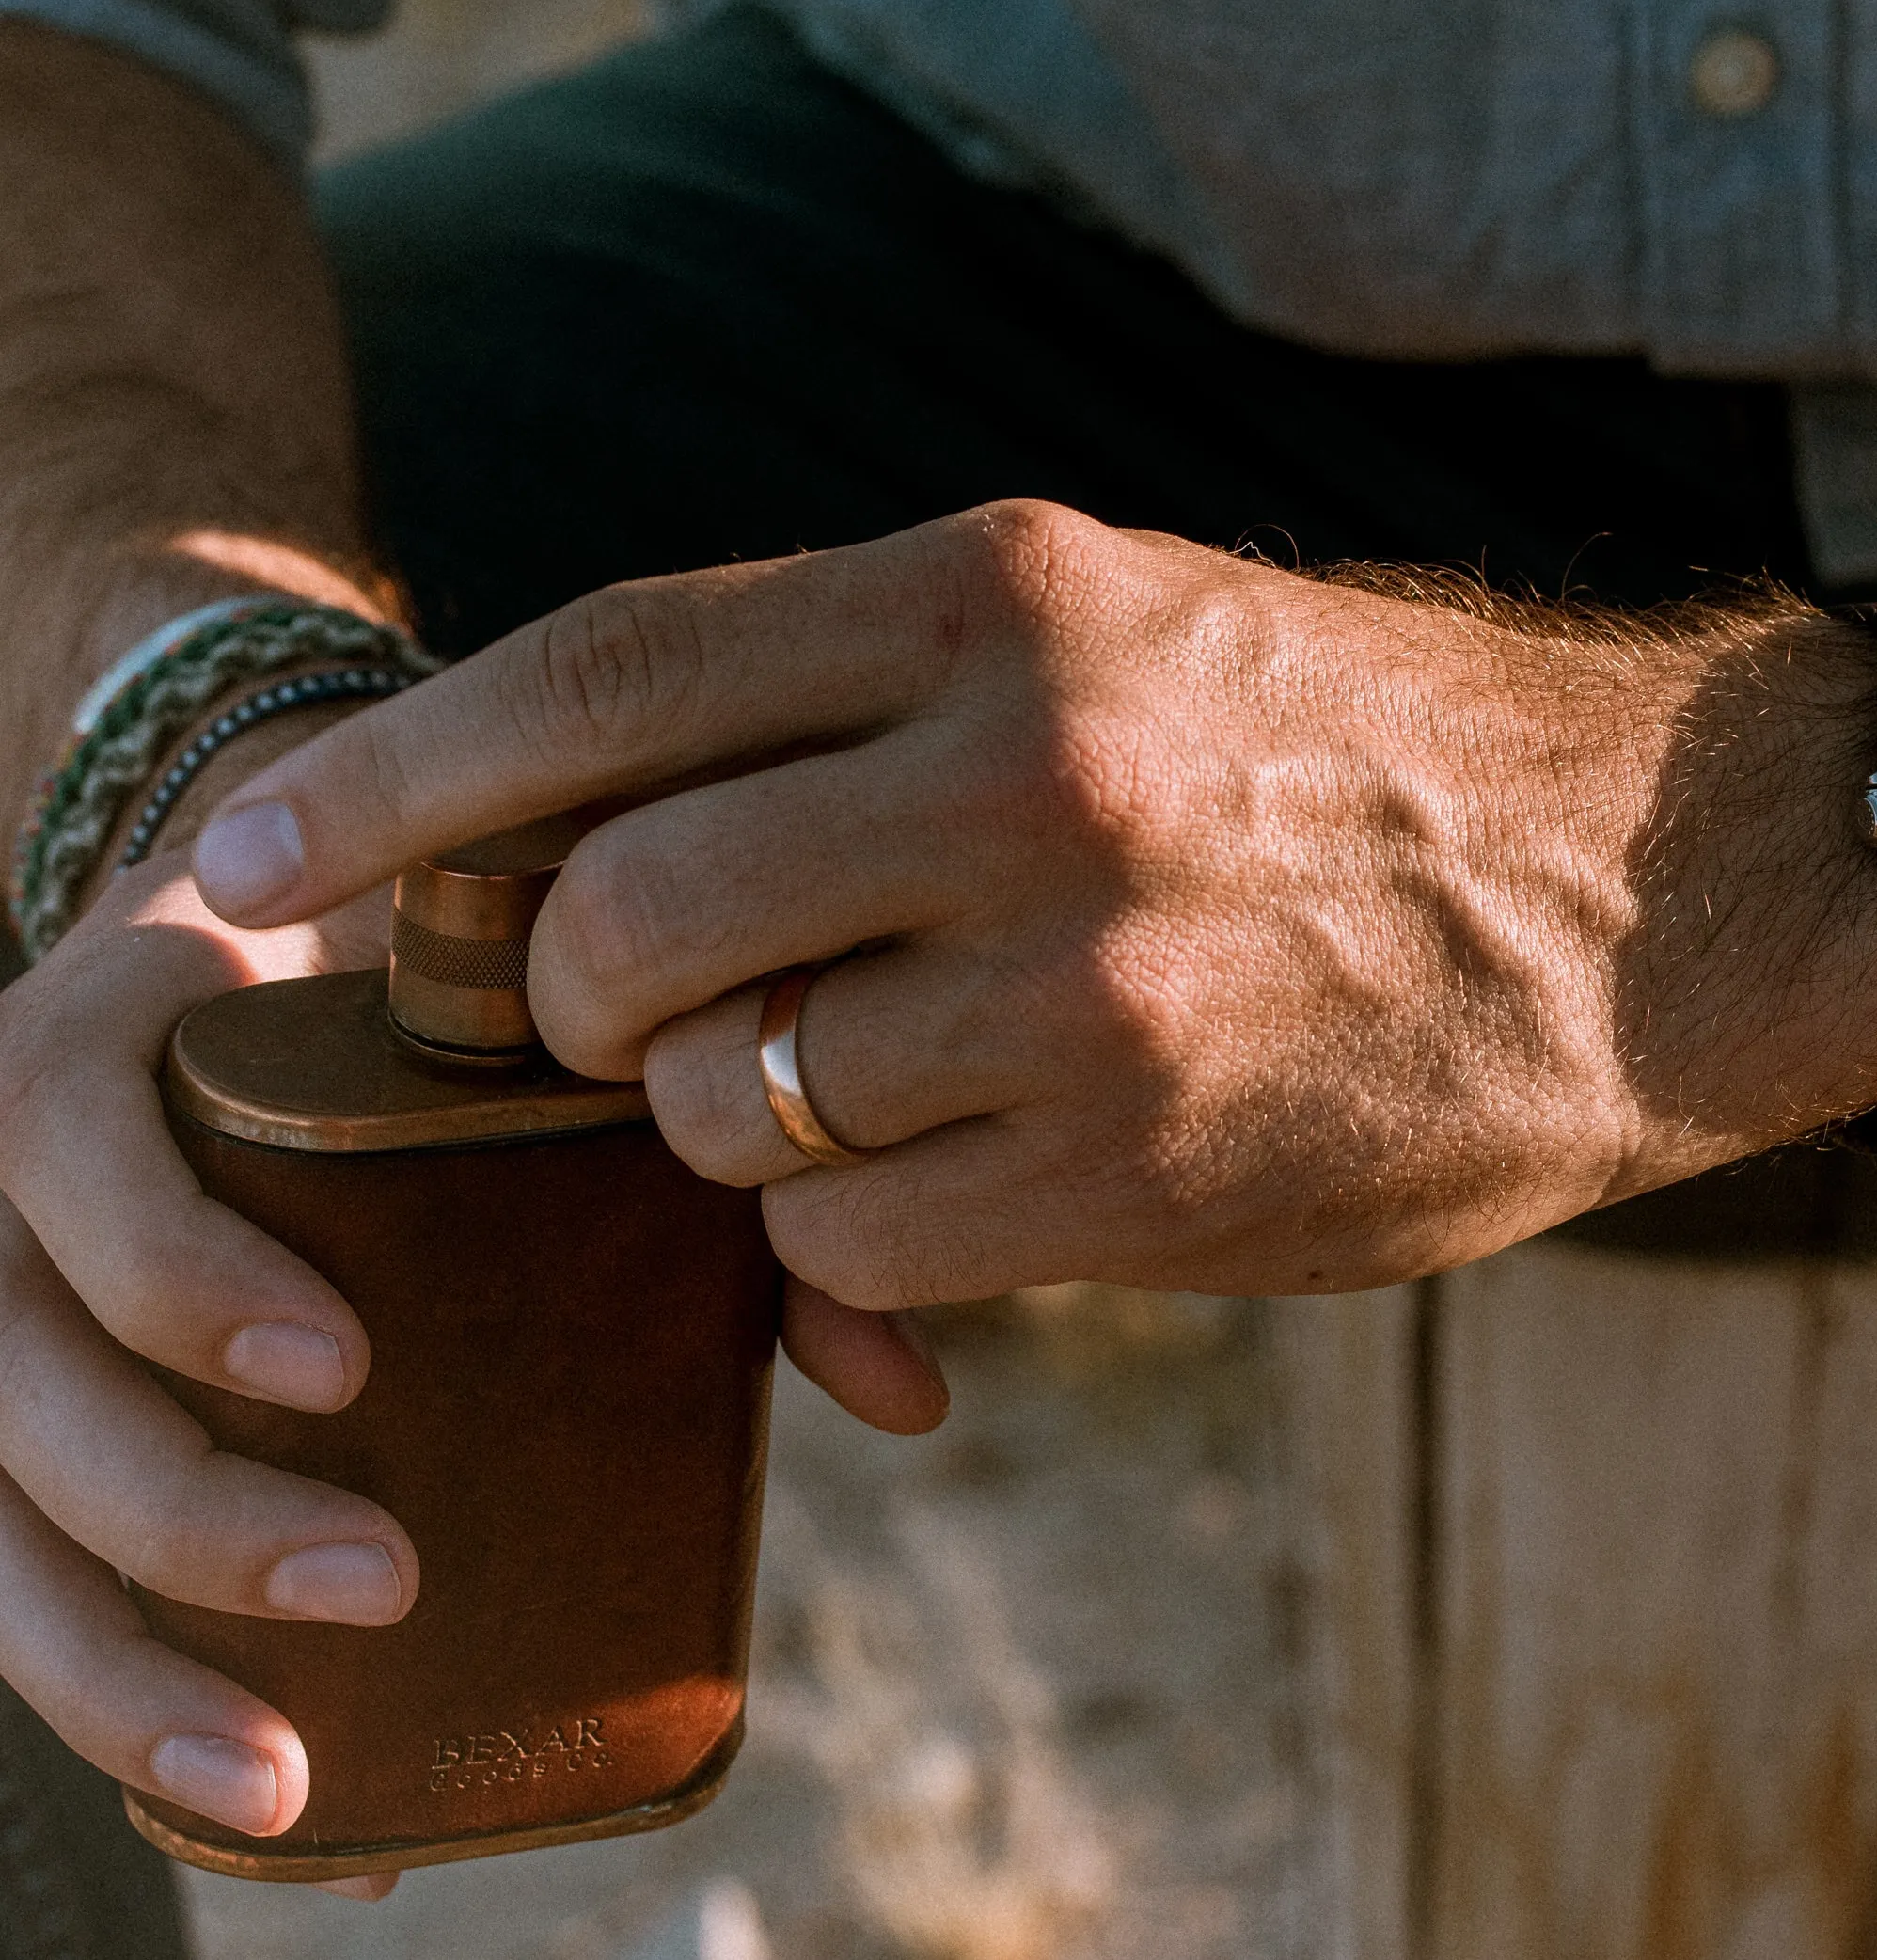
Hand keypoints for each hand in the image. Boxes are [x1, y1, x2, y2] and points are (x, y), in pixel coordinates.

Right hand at [0, 754, 939, 1871]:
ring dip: (118, 1670)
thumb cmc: (408, 987)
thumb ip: (698, 1166)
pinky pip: (13, 1574)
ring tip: (290, 1780)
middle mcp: (14, 1177)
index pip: (72, 1144)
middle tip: (388, 1579)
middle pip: (15, 1371)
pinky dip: (119, 1704)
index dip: (177, 1268)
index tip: (346, 1368)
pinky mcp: (28, 1410)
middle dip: (184, 1506)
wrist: (268, 938)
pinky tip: (256, 1813)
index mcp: (117, 1035)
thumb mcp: (520, 1028)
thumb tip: (912, 1395)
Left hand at [192, 502, 1876, 1310]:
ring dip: (734, 1117)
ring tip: (861, 1075)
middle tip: (626, 1011)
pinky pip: (847, 1237)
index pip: (606, 670)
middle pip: (618, 914)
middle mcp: (1022, 767)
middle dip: (571, 995)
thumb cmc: (1350, 754)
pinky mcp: (1136, 1166)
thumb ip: (864, 696)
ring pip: (723, 1100)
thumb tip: (592, 824)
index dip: (401, 778)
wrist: (1647, 888)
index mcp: (996, 590)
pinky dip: (850, 1233)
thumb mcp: (1114, 628)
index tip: (256, 870)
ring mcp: (1079, 980)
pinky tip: (973, 1170)